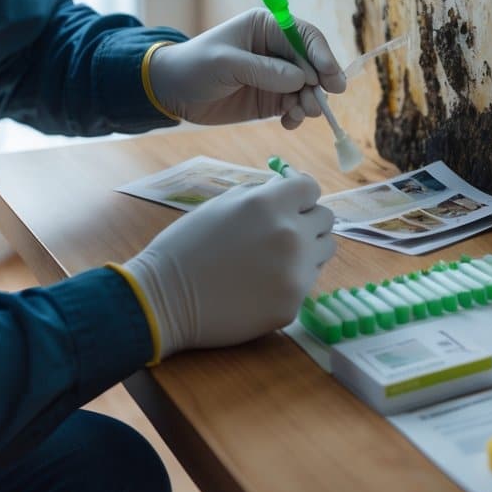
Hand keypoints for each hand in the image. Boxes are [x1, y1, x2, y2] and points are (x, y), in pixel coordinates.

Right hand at [122, 171, 334, 358]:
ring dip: (308, 250)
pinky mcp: (293, 303)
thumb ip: (259, 195)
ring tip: (275, 259)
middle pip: (326, 218)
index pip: (311, 187)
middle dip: (307, 221)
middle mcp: (290, 234)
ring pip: (324, 250)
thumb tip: (285, 188)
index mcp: (270, 204)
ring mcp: (295, 272)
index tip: (289, 205)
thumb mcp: (221, 205)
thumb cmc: (186, 246)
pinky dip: (292, 281)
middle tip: (281, 234)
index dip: (299, 195)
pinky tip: (262, 285)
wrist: (165, 299)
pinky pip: (308, 282)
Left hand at [147, 8, 346, 127]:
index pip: (305, 36)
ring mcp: (277, 75)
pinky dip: (298, 116)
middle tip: (318, 103)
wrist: (173, 92)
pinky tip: (289, 123)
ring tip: (300, 114)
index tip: (330, 77)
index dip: (322, 55)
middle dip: (320, 84)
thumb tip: (301, 79)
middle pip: (313, 64)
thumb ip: (263, 70)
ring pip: (308, 88)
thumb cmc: (195, 66)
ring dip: (310, 102)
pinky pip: (296, 106)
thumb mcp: (226, 64)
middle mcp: (277, 49)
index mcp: (267, 27)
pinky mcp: (272, 98)